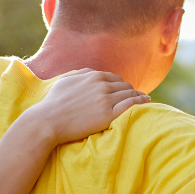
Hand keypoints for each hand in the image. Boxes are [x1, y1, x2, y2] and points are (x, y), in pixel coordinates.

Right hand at [24, 69, 149, 145]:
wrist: (48, 121)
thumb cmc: (54, 102)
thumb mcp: (65, 81)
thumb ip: (80, 73)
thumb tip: (91, 72)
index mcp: (93, 76)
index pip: (114, 77)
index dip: (121, 83)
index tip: (124, 88)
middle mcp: (102, 85)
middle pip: (124, 85)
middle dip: (130, 89)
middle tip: (136, 94)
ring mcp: (106, 99)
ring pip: (130, 93)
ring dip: (138, 95)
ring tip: (145, 98)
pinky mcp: (108, 114)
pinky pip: (131, 104)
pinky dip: (141, 101)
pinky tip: (147, 101)